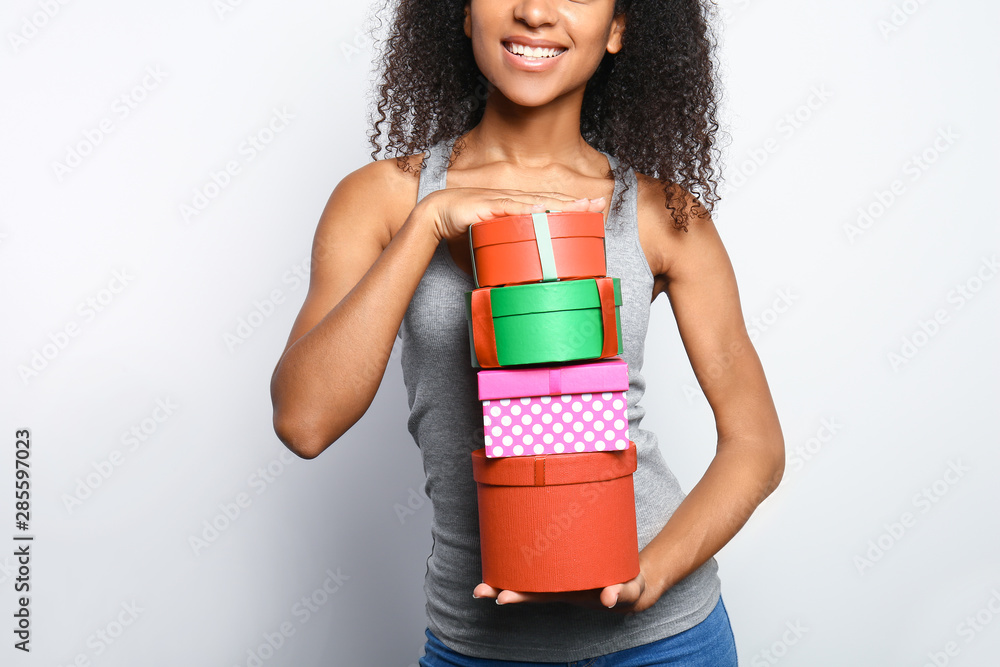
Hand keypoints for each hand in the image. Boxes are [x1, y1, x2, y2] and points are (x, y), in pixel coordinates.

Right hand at [418, 187, 605, 241]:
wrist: (437, 214)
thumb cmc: (463, 228)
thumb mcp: (491, 244)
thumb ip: (506, 256)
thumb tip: (515, 278)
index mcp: (518, 209)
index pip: (550, 207)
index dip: (572, 207)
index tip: (594, 208)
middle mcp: (515, 202)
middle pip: (552, 202)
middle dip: (577, 203)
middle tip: (600, 203)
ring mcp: (503, 203)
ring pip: (538, 203)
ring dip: (560, 204)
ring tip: (581, 205)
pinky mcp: (489, 206)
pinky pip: (511, 208)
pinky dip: (528, 208)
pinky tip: (544, 209)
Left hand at [472, 569, 659, 614]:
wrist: (630, 583)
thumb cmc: (627, 587)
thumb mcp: (629, 590)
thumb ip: (620, 593)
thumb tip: (609, 598)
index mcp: (569, 593)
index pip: (539, 596)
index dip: (519, 596)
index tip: (499, 598)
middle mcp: (558, 585)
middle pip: (524, 588)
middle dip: (501, 589)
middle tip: (478, 591)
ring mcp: (558, 573)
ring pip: (527, 575)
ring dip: (505, 574)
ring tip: (480, 580)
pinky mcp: (562, 560)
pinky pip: (538, 558)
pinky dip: (521, 555)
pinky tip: (504, 545)